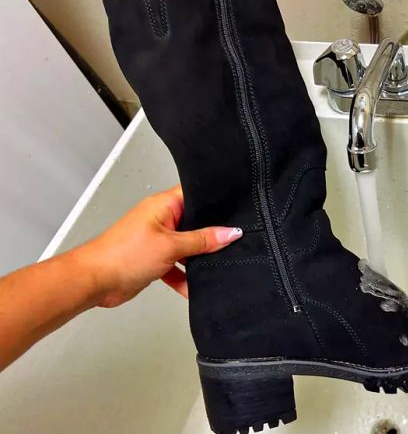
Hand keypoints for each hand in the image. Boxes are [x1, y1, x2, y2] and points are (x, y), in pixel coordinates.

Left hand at [77, 186, 241, 307]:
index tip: (236, 211)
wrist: (94, 281)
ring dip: (198, 259)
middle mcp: (161, 219)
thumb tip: (230, 233)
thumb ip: (202, 240)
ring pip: (188, 247)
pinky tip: (193, 288)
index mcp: (164, 205)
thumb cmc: (122, 254)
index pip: (196, 195)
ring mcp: (157, 240)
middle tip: (231, 242)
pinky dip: (184, 276)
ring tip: (216, 265)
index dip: (215, 201)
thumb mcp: (171, 245)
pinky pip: (177, 265)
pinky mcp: (154, 259)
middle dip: (211, 235)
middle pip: (195, 223)